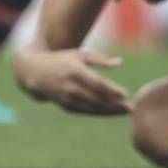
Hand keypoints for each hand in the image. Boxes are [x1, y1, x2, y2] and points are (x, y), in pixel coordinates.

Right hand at [14, 48, 132, 115]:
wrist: (36, 73)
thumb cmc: (62, 60)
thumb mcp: (79, 54)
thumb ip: (100, 59)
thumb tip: (119, 62)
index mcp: (76, 71)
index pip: (99, 84)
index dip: (114, 92)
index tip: (127, 95)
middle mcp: (72, 87)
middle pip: (98, 99)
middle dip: (116, 105)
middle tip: (132, 108)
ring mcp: (68, 98)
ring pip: (93, 108)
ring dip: (110, 111)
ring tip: (124, 112)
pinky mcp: (66, 106)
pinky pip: (86, 112)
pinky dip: (99, 113)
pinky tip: (111, 112)